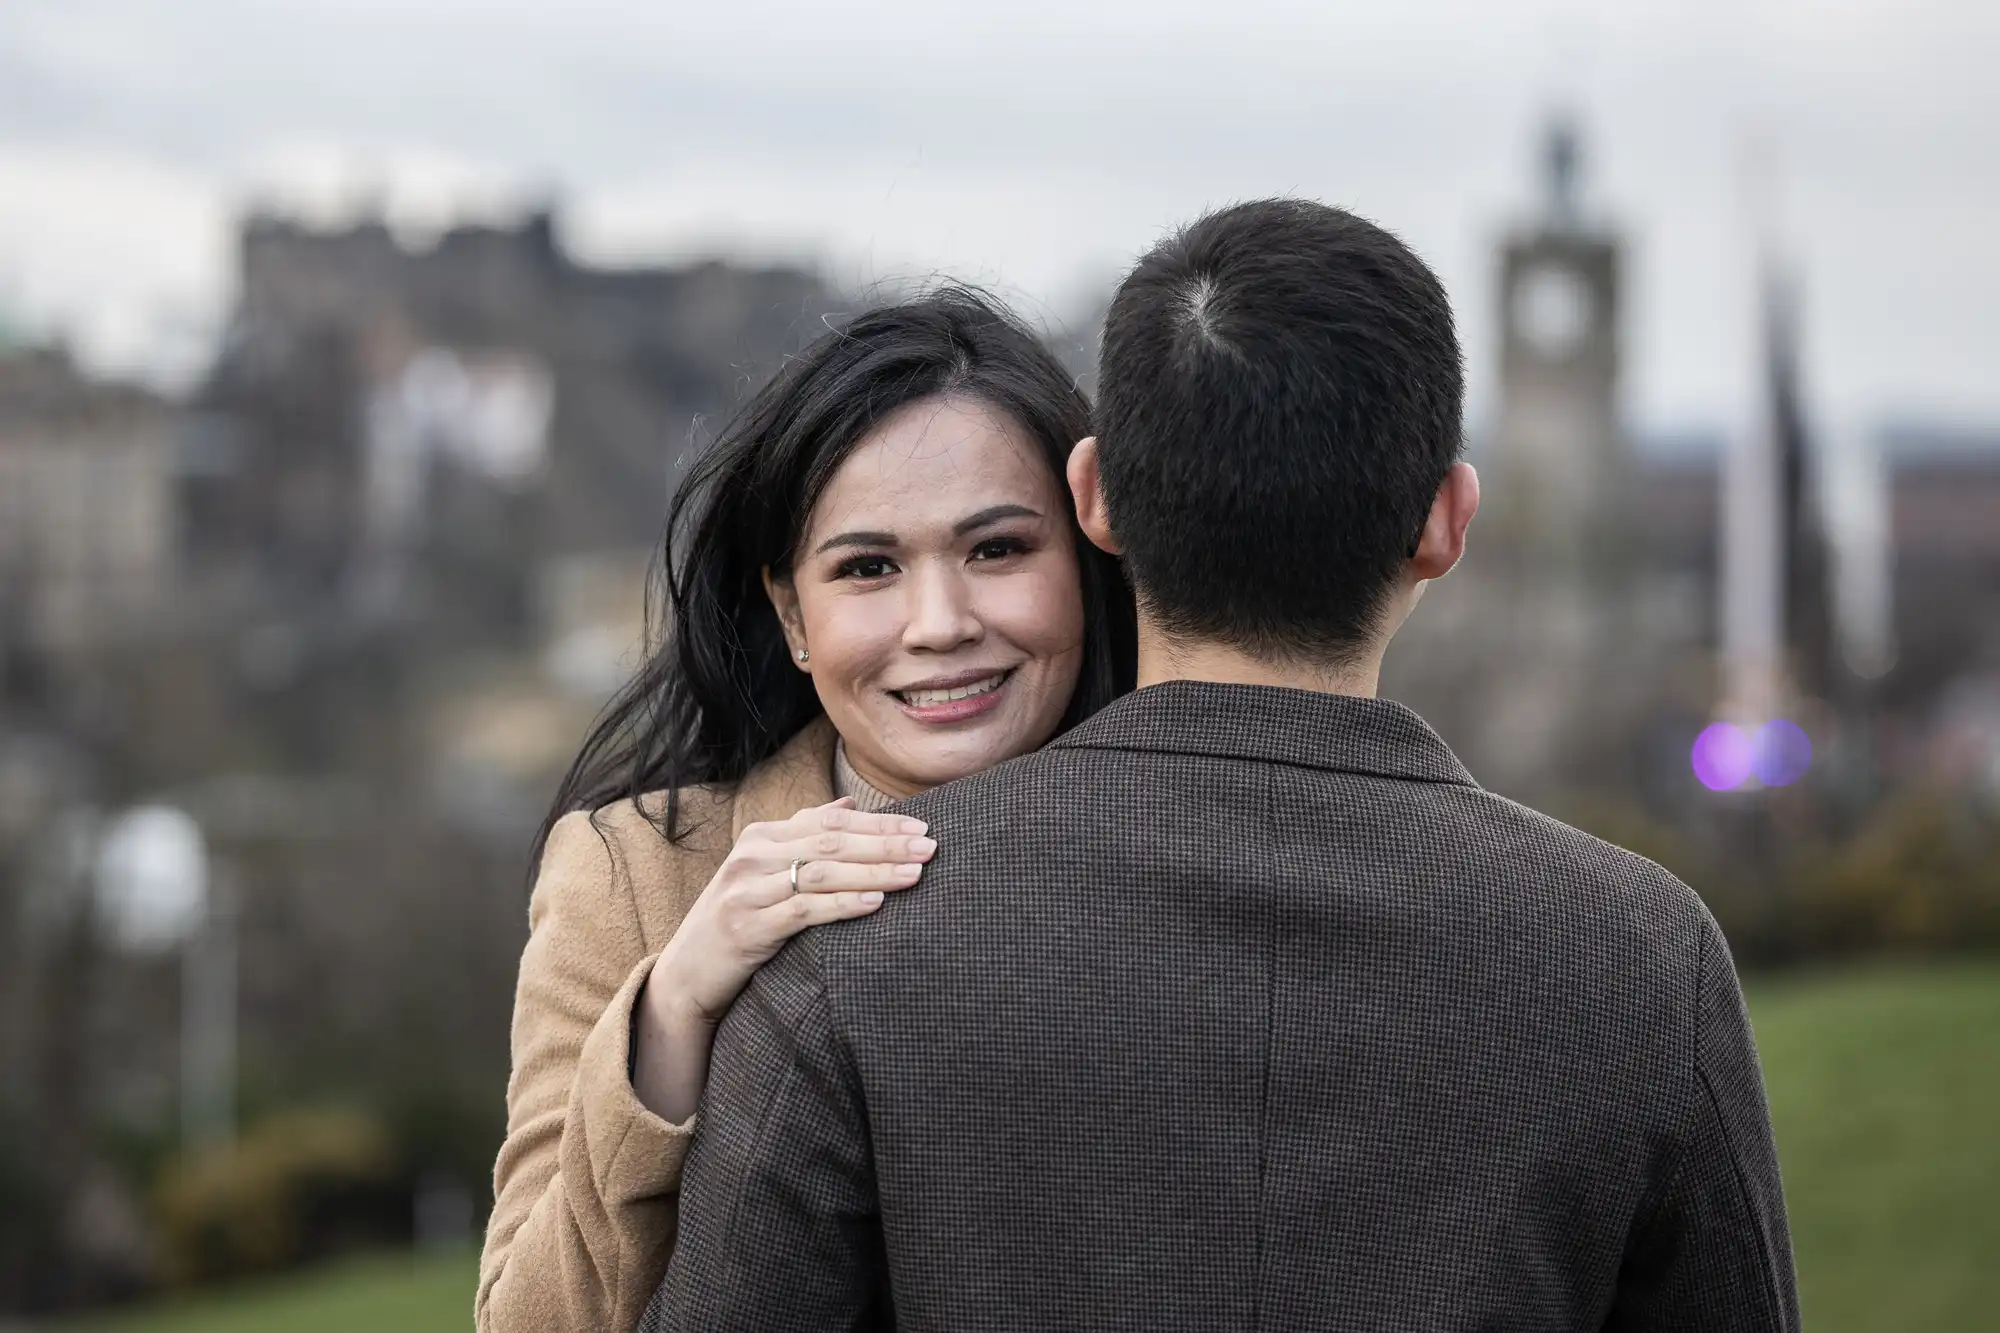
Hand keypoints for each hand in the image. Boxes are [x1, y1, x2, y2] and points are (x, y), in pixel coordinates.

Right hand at [648, 799, 933, 1027]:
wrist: (687, 972)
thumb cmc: (738, 919)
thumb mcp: (765, 870)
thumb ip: (803, 835)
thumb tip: (849, 805)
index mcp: (761, 836)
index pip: (830, 822)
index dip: (878, 824)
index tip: (921, 828)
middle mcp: (752, 856)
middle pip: (831, 842)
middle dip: (885, 844)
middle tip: (930, 847)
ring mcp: (747, 891)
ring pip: (821, 873)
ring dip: (873, 871)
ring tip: (914, 873)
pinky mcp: (748, 927)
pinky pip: (803, 911)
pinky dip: (842, 904)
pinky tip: (874, 902)